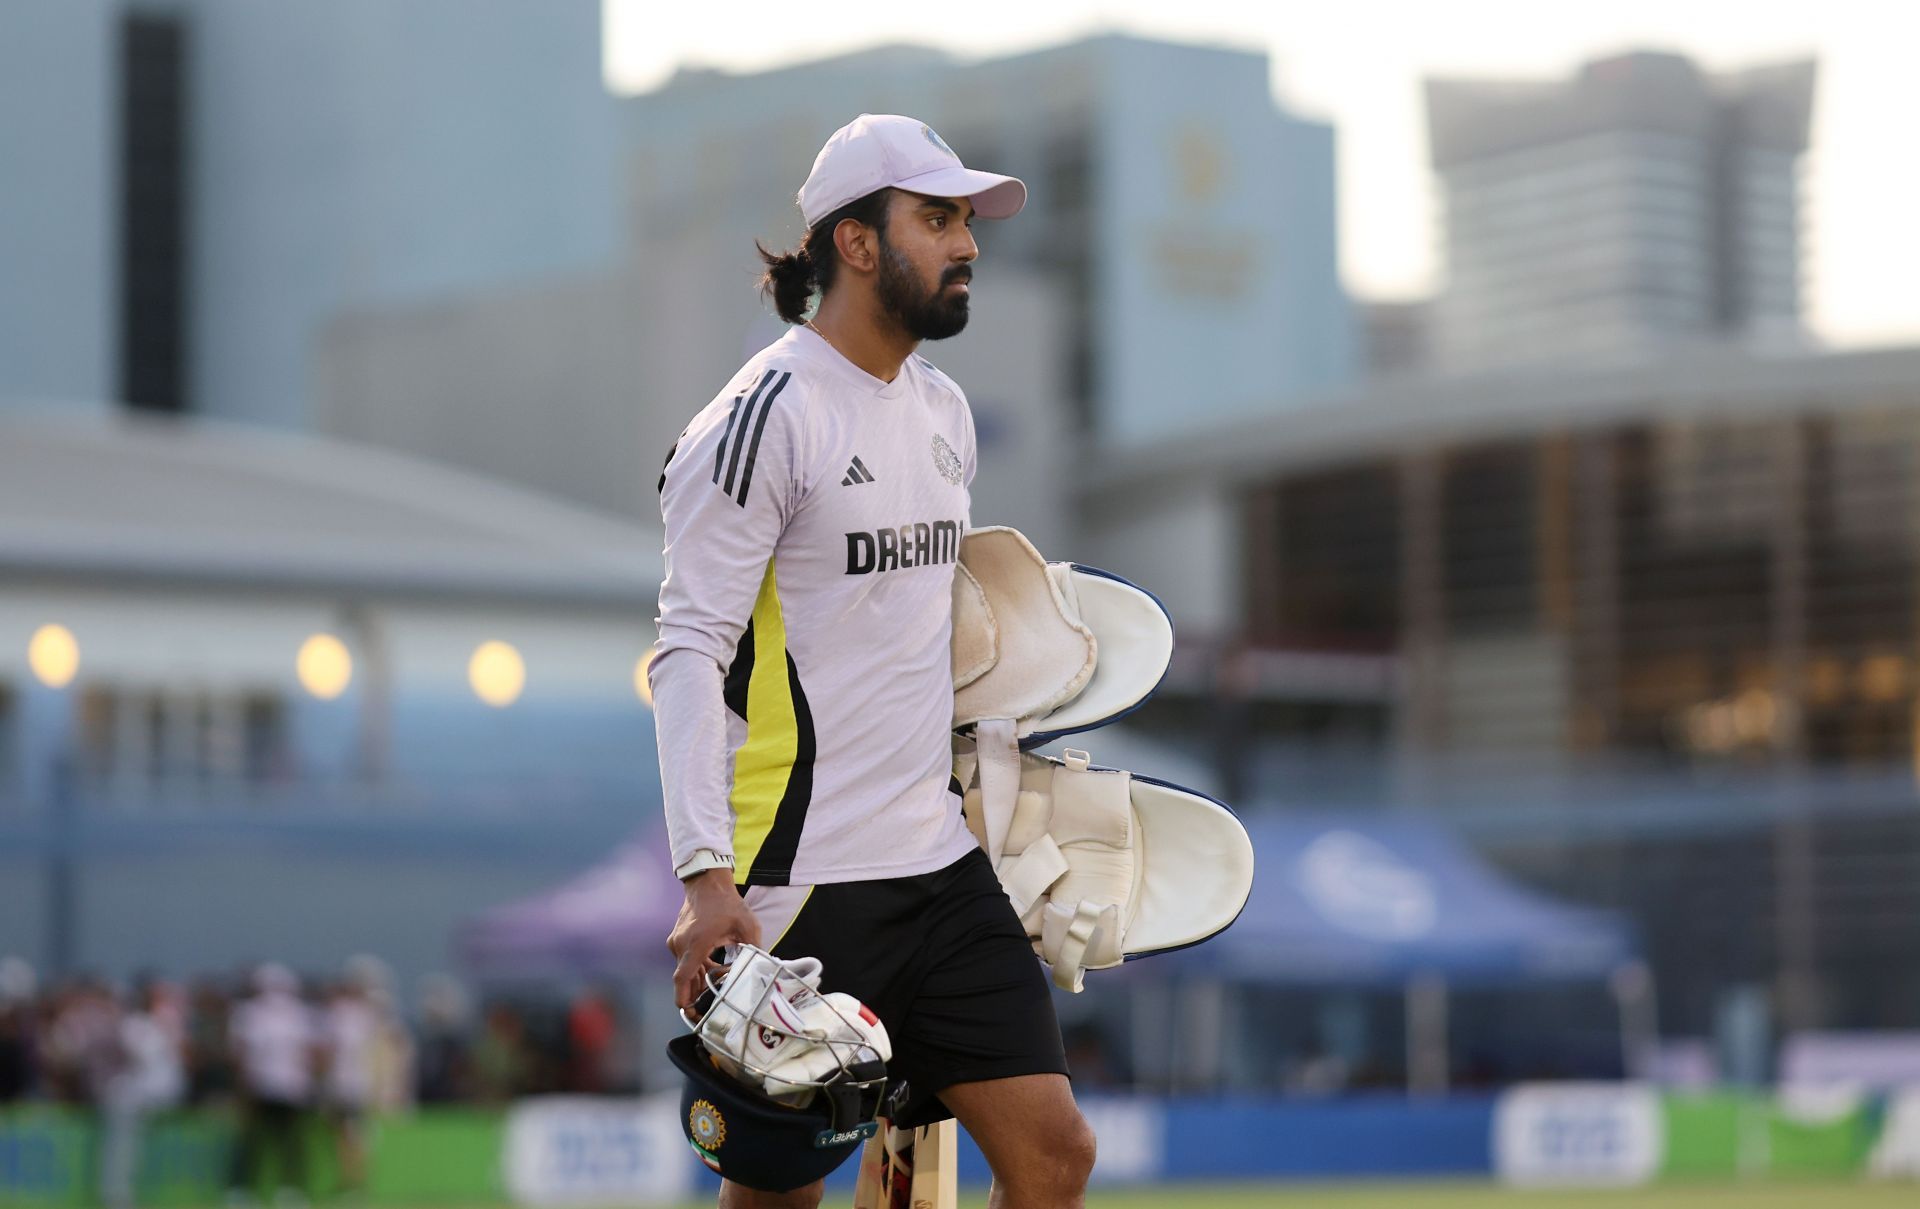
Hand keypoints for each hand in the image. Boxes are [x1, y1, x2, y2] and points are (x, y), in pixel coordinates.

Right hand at [667, 870, 762, 1011]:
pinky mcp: (678, 939)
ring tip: (713, 991)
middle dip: (693, 996)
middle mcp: (681, 945)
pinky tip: (711, 971)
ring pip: (685, 970)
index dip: (684, 999)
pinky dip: (697, 968)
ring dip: (697, 981)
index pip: (682, 978)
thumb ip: (754, 949)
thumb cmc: (727, 903)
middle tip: (706, 1010)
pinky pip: (686, 960)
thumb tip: (762, 968)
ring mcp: (677, 941)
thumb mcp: (747, 925)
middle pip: (684, 979)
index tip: (689, 1012)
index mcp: (695, 944)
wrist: (707, 883)